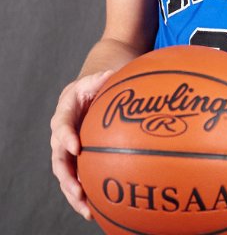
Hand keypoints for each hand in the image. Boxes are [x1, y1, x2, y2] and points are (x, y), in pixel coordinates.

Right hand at [50, 70, 113, 218]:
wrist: (85, 93)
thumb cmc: (92, 86)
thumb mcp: (95, 79)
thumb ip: (101, 78)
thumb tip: (111, 73)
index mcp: (64, 113)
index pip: (61, 125)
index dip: (66, 137)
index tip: (76, 147)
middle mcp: (60, 135)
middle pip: (58, 159)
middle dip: (67, 176)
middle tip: (78, 189)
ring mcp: (66, 150)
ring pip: (65, 176)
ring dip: (73, 193)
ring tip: (86, 209)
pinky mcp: (74, 160)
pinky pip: (75, 179)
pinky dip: (82, 194)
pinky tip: (94, 210)